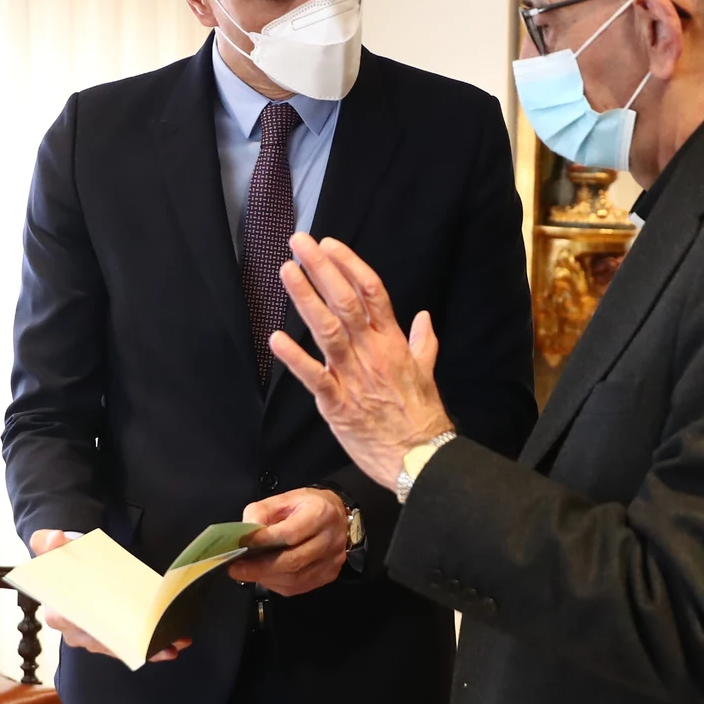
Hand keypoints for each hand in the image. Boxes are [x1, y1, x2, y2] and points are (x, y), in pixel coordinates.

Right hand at [28, 529, 191, 662]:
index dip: (99, 630)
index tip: (119, 628)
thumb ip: (46, 541)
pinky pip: (129, 649)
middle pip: (106, 642)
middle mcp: (75, 633)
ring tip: (174, 644)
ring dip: (148, 649)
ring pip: (122, 649)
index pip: (78, 626)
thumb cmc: (62, 560)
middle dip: (133, 643)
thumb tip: (55, 538)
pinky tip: (171, 647)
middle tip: (161, 639)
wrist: (72, 567)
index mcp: (58, 614)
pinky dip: (150, 650)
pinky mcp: (111, 640)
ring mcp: (94, 639)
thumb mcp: (51, 546)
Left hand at [226, 487, 349, 595]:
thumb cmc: (306, 506)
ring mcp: (332, 559)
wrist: (336, 516)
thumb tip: (246, 535)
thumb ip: (261, 512)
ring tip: (247, 573)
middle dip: (261, 567)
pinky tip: (266, 576)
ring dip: (267, 577)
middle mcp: (331, 538)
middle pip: (294, 560)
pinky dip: (278, 584)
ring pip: (296, 578)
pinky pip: (299, 586)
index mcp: (321, 513)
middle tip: (237, 569)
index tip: (243, 545)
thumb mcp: (283, 499)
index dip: (265, 541)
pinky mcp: (329, 574)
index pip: (291, 532)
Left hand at [268, 234, 453, 489]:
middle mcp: (373, 354)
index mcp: (394, 343)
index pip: (372, 292)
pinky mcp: (339, 406)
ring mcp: (355, 378)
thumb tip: (424, 318)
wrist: (421, 461)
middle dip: (321, 269)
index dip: (349, 265)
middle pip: (346, 302)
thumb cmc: (423, 419)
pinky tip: (276, 339)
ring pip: (328, 330)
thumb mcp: (427, 374)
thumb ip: (424, 343)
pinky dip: (295, 359)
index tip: (329, 244)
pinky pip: (314, 378)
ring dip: (306, 299)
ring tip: (287, 272)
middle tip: (299, 243)